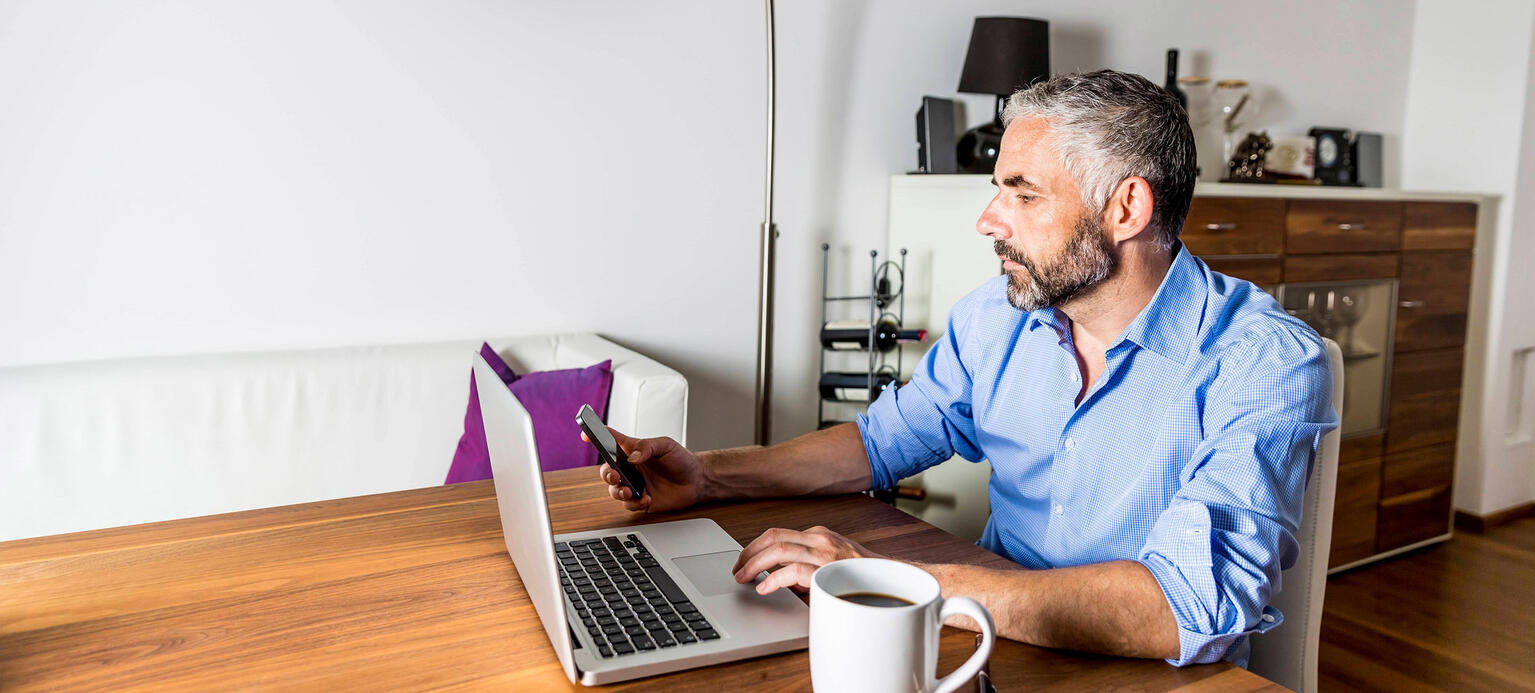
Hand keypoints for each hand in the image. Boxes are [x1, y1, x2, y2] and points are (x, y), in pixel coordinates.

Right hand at [587, 427, 705, 512]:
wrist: (697, 481)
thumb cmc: (681, 460)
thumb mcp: (666, 445)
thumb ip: (647, 448)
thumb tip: (632, 458)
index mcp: (632, 451)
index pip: (610, 440)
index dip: (595, 435)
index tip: (585, 433)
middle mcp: (630, 468)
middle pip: (606, 471)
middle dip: (607, 474)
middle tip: (616, 476)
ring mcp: (634, 485)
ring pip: (614, 490)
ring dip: (618, 491)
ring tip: (630, 491)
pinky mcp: (641, 501)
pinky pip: (628, 505)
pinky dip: (635, 503)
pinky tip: (647, 499)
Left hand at [731, 526, 883, 594]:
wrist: (892, 582)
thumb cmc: (861, 577)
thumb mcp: (829, 565)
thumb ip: (804, 568)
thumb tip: (776, 579)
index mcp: (819, 535)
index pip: (777, 534)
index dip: (755, 547)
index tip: (744, 560)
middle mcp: (819, 538)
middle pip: (772, 537)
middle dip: (748, 553)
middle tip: (737, 569)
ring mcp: (824, 552)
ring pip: (778, 549)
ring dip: (754, 563)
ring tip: (743, 577)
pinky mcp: (827, 570)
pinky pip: (793, 570)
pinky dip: (773, 578)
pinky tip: (764, 587)